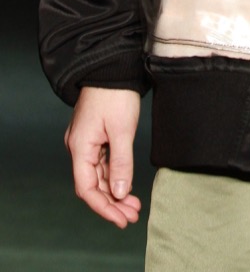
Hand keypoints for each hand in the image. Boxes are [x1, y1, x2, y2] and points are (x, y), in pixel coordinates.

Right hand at [65, 87, 141, 227]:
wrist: (113, 67)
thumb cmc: (116, 95)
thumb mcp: (122, 130)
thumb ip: (121, 163)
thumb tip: (119, 192)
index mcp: (80, 148)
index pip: (87, 188)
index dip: (104, 207)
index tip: (122, 219)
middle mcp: (79, 147)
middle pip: (92, 185)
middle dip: (112, 203)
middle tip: (132, 216)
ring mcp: (86, 142)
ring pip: (98, 175)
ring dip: (114, 191)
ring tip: (133, 205)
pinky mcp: (96, 135)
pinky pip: (102, 163)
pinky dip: (114, 176)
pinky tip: (125, 185)